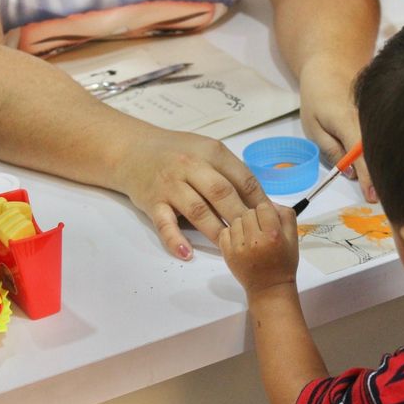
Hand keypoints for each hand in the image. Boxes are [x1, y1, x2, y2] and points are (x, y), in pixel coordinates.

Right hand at [115, 128, 268, 259]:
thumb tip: (262, 200)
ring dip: (217, 231)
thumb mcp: (206, 150)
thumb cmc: (177, 152)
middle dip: (242, 217)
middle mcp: (191, 166)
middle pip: (222, 194)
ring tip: (232, 248)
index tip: (271, 219)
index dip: (259, 200)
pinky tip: (187, 253)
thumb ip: (231, 171)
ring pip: (198, 210)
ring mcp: (170, 185)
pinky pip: (165, 223)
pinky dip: (175, 239)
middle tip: (257, 237)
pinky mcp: (152, 202)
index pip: (242, 178)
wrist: (132, 150)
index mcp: (211, 152)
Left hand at [219, 202, 298, 295]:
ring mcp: (238, 248)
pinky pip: (224, 231)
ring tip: (250, 236)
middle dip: (254, 218)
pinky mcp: (227, 254)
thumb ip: (286, 216)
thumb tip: (271, 202)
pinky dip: (231, 234)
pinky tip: (240, 241)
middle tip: (259, 230)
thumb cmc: (284, 263)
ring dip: (242, 225)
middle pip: (247, 212)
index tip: (268, 221)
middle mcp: (255, 240)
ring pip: (235, 221)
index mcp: (273, 235)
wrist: (269, 287)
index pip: (263, 207)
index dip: (266, 212)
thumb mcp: (293, 238)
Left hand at [299, 70, 376, 202]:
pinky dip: (383, 154)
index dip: (368, 177)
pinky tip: (386, 169)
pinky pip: (383, 139)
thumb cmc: (318, 97)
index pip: (361, 155)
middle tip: (382, 200)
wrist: (333, 65)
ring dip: (384, 166)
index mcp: (348, 122)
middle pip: (378, 153)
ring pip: (382, 146)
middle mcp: (368, 119)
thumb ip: (331, 150)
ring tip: (387, 189)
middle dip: (381, 177)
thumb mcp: (314, 127)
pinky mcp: (379, 117)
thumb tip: (349, 174)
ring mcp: (376, 117)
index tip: (372, 196)